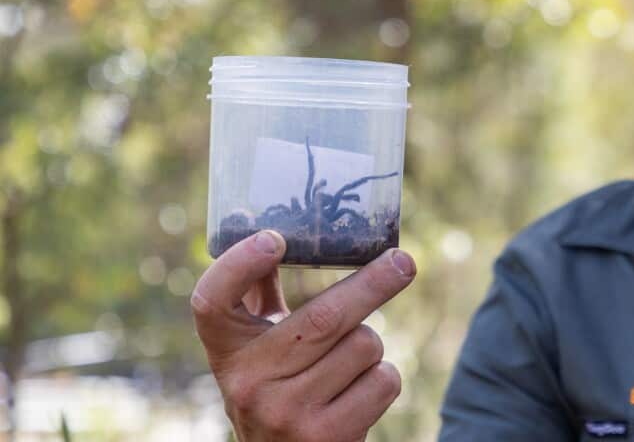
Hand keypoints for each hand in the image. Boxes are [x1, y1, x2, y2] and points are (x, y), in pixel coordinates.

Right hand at [191, 230, 416, 440]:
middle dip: (373, 284)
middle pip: (323, 317)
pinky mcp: (325, 436)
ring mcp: (284, 413)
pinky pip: (383, 379)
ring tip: (346, 366)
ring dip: (370, 345)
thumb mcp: (259, 349)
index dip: (239, 266)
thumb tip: (274, 230)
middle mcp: (248, 383)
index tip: (274, 238)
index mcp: (227, 351)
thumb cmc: (279, 389)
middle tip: (403, 262)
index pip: (211, 302)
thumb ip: (261, 297)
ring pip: (364, 344)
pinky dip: (382, 378)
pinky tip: (357, 394)